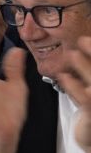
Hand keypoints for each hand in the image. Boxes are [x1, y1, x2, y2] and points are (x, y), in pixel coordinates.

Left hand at [58, 36, 90, 152]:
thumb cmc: (90, 114)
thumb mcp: (88, 92)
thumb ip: (84, 73)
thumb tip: (75, 54)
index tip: (87, 38)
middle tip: (83, 39)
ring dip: (84, 67)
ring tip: (72, 54)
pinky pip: (85, 99)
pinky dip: (74, 87)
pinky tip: (64, 77)